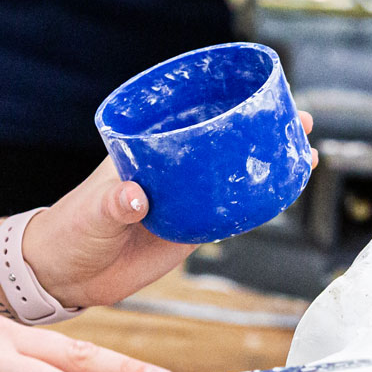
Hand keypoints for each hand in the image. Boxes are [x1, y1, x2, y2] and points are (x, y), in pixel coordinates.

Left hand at [26, 112, 318, 307]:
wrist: (67, 274)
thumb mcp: (91, 212)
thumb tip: (134, 198)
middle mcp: (171, 171)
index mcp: (147, 152)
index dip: (225, 107)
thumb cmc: (70, 231)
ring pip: (234, 177)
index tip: (255, 97)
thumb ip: (112, 204)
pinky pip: (232, 214)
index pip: (190, 121)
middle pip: (223, 144)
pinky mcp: (193, 230)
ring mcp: (186, 200)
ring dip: (267, 166)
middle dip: (261, 131)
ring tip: (305, 154)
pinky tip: (284, 193)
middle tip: (298, 121)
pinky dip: (258, 204)